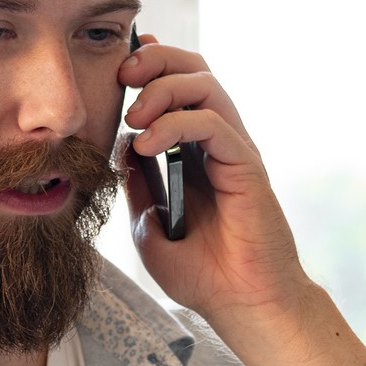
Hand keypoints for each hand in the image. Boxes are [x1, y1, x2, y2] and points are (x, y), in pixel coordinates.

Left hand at [118, 38, 318, 336]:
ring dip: (163, 89)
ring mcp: (233, 151)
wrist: (240, 304)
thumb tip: (122, 146)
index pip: (177, 87)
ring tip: (134, 119)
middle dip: (156, 61)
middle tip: (123, 76)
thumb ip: (137, 186)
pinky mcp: (246, 166)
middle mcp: (217, 142)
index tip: (119, 67)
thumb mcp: (148, 227)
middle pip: (194, 71)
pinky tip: (148, 146)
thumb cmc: (201, 273)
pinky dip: (175, 124)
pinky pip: (213, 124)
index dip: (151, 65)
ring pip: (206, 86)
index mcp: (195, 151)